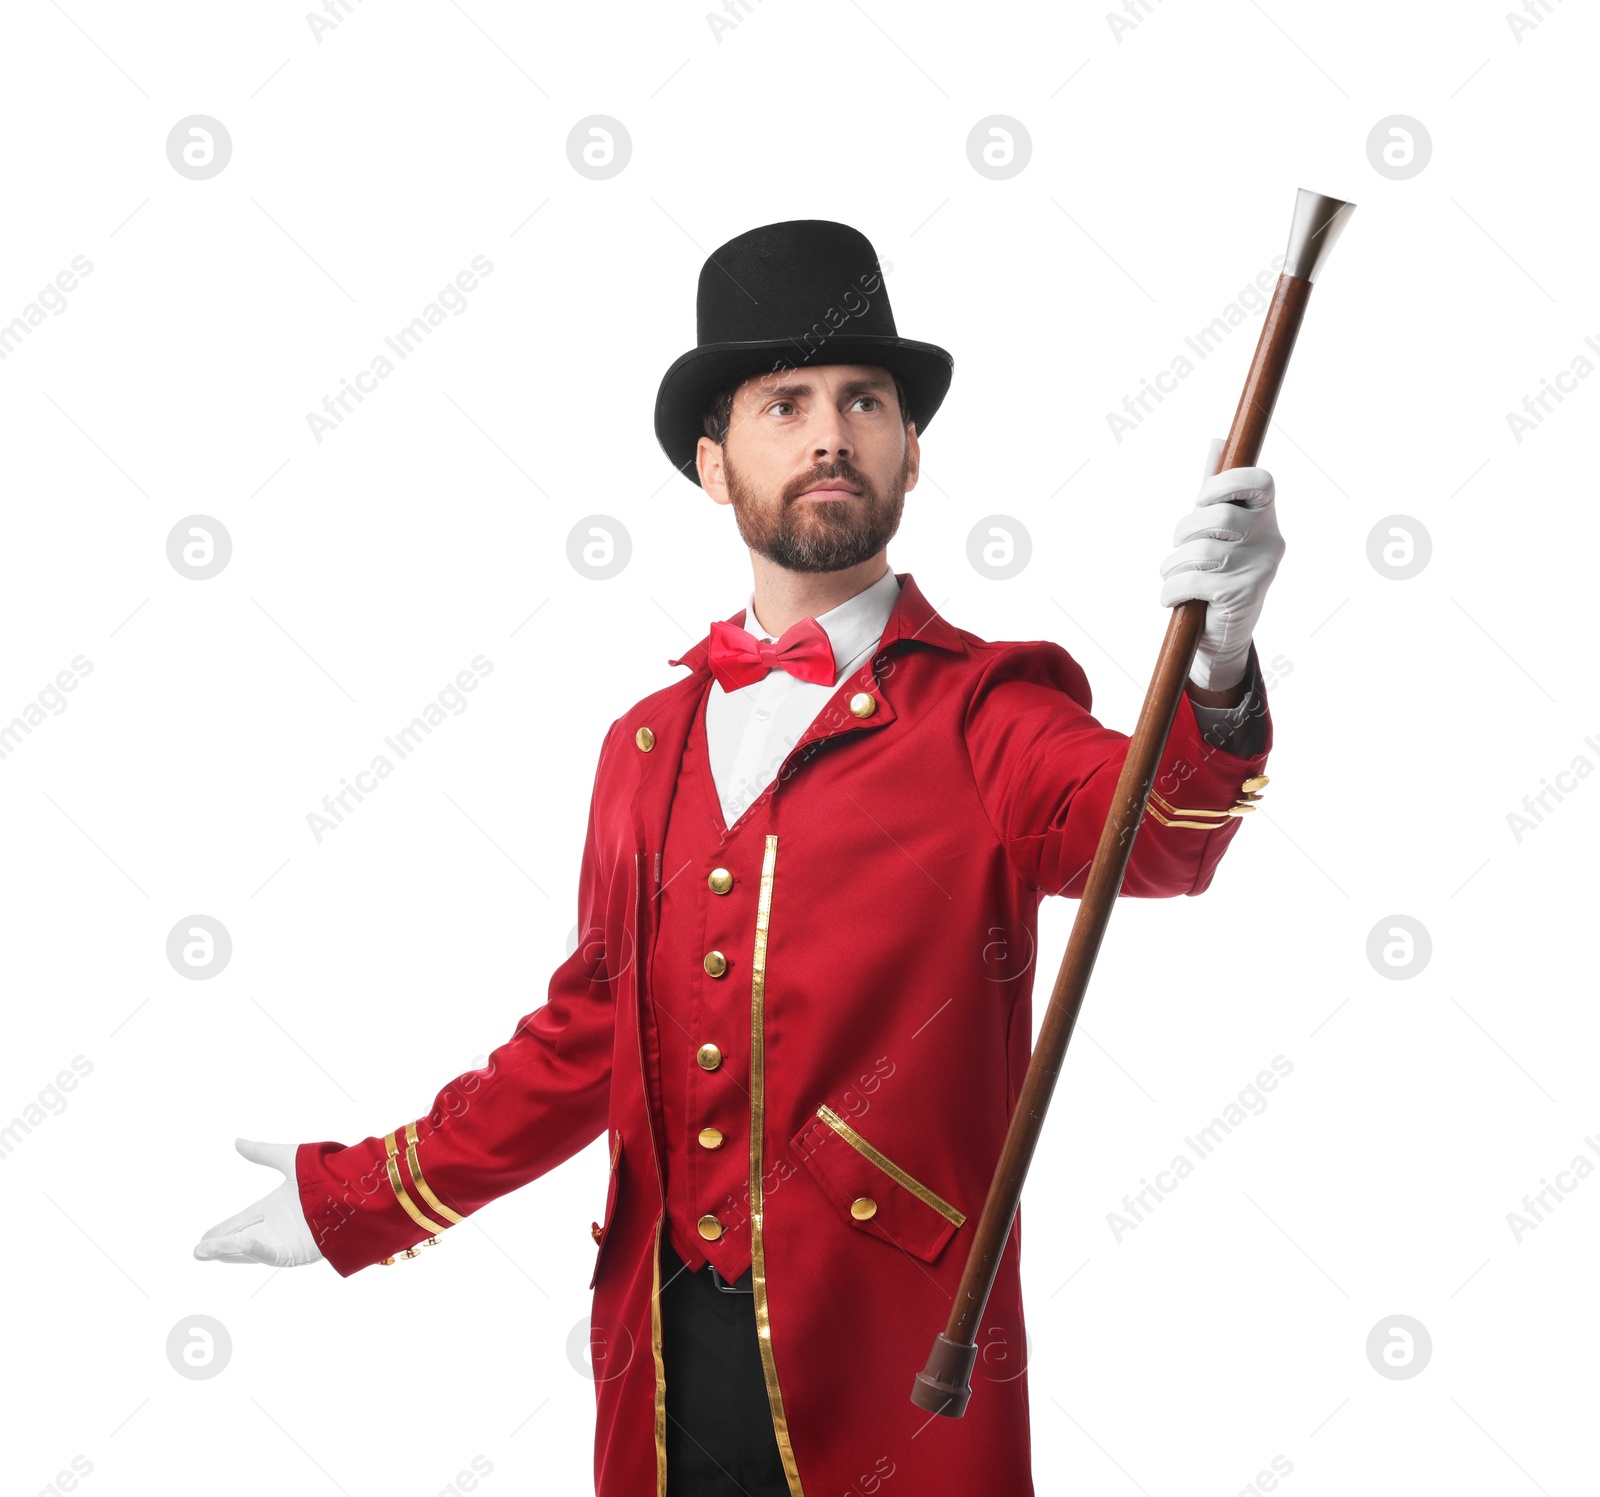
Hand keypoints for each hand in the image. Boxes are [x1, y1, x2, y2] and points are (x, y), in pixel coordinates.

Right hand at [193, 1139, 323, 1266]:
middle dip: (218, 1246)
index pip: (242, 1220)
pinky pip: (269, 1253)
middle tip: (196, 1252)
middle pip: (241, 1238)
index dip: (222, 1229)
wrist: (353, 1189)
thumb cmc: (325, 1172)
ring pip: (249, 1250)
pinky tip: (233, 1246)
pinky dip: (252, 1251)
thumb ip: (262, 1152)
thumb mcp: (288, 1159)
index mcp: (276, 1206)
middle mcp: (279, 1225)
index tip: (203, 1238)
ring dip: (226, 1251)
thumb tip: (236, 1141)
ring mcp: (287, 1240)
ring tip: (203, 1252)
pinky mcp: (296, 1252)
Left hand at [1159, 436, 1284, 691]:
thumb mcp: (1219, 532)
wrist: (1224, 636)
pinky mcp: (1242, 595)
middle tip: (1179, 546)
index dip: (1226, 482)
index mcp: (1265, 517)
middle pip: (1219, 517)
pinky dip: (1172, 589)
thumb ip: (1217, 491)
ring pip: (1201, 550)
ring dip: (1173, 564)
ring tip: (1172, 576)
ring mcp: (1258, 568)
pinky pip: (1193, 580)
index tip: (1201, 496)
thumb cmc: (1218, 574)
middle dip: (1185, 530)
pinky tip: (1172, 598)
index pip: (1261, 482)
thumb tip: (1217, 443)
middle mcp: (1270, 540)